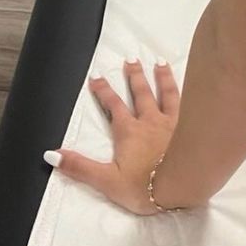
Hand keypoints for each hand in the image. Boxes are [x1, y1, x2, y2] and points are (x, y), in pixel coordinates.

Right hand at [46, 58, 181, 215]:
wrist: (183, 185)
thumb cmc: (144, 187)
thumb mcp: (106, 180)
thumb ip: (79, 167)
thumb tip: (51, 154)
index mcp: (129, 132)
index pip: (114, 107)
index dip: (104, 91)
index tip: (97, 76)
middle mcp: (151, 121)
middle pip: (141, 93)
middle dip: (134, 76)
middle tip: (131, 58)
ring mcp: (173, 122)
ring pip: (167, 93)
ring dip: (162, 77)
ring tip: (160, 62)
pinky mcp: (192, 127)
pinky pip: (188, 104)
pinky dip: (189, 92)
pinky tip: (194, 85)